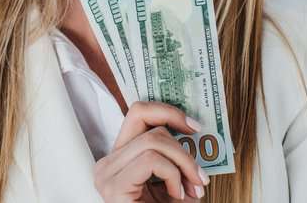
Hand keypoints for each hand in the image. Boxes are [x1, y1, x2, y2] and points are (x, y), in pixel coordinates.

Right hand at [93, 101, 210, 201]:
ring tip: (193, 190)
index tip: (195, 127)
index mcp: (120, 158)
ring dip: (183, 164)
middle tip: (200, 174)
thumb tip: (193, 127)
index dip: (167, 111)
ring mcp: (106, 175)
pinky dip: (173, 176)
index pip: (138, 113)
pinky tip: (176, 196)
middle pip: (145, 121)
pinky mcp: (113, 187)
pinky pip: (151, 160)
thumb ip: (175, 155)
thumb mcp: (174, 181)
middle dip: (182, 144)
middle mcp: (107, 163)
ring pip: (153, 140)